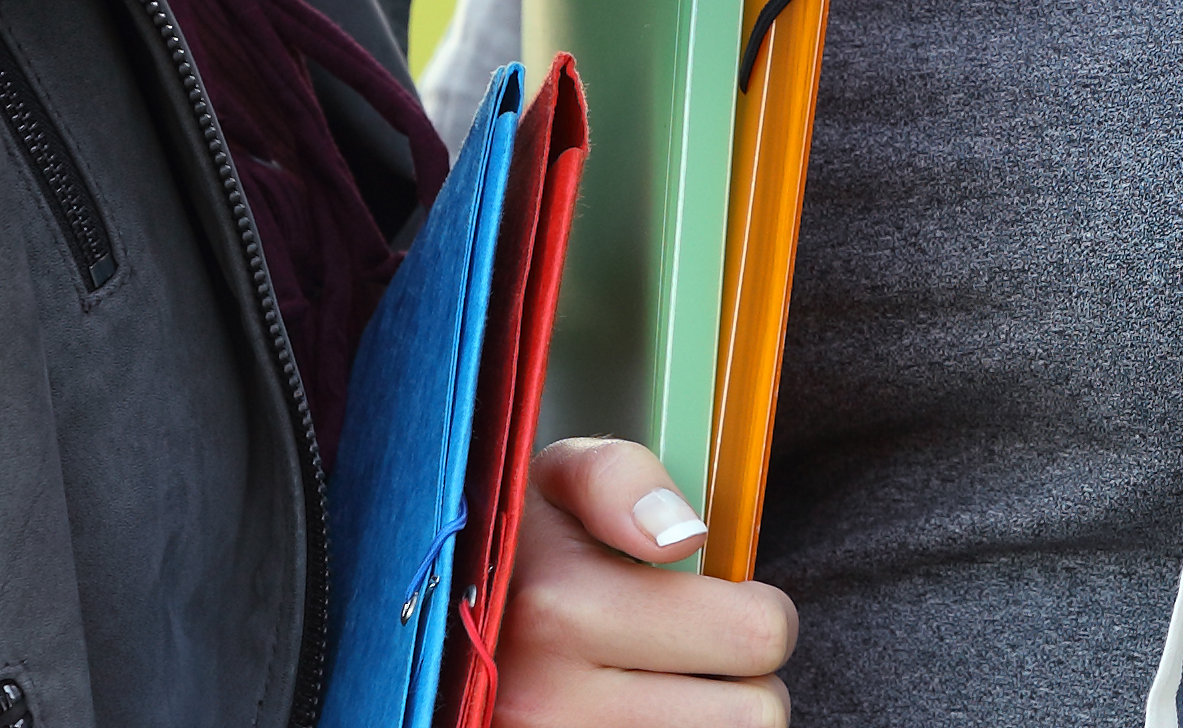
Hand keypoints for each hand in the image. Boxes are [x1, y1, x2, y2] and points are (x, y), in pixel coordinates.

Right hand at [498, 439, 796, 725]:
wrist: (426, 636)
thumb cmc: (509, 557)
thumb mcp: (551, 482)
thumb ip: (620, 478)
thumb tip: (683, 537)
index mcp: (562, 607)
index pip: (755, 635)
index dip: (755, 613)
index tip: (721, 605)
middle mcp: (551, 699)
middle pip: (754, 716)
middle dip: (742, 681)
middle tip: (699, 657)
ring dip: (709, 722)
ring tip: (666, 690)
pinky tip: (641, 719)